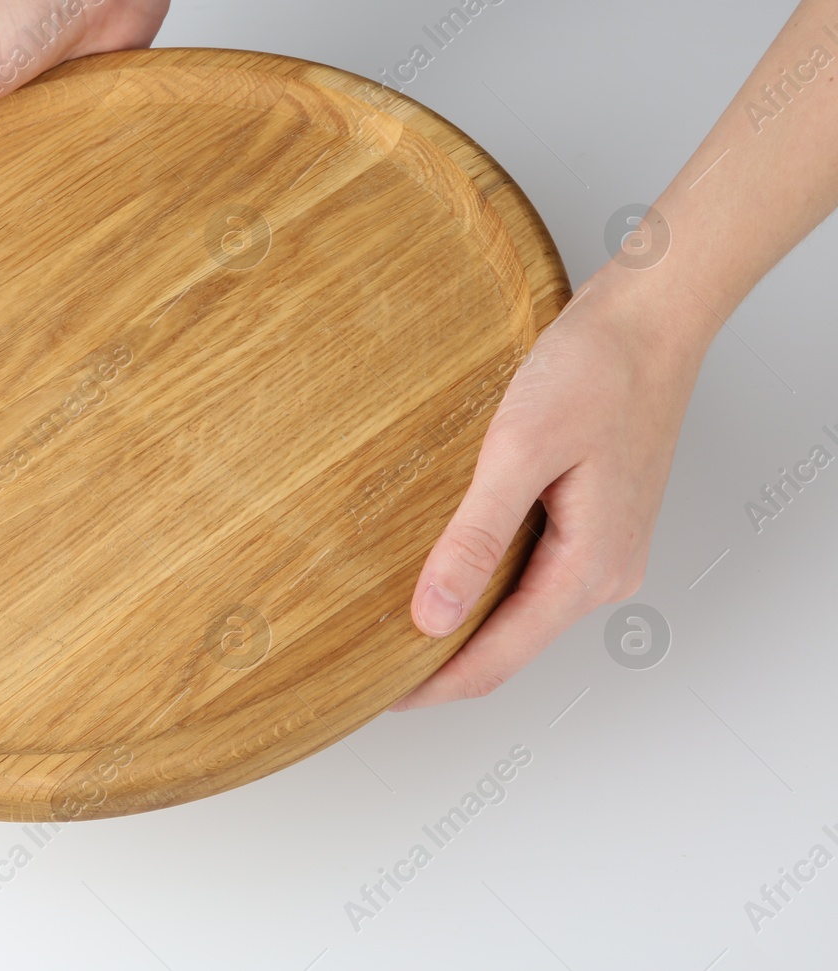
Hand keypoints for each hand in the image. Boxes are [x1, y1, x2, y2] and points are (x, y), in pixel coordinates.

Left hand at [392, 265, 710, 709]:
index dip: (433, 687)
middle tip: (367, 664)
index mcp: (588, 569)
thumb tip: (434, 615)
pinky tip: (439, 568)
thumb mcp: (519, 451)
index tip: (373, 696)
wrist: (649, 320)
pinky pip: (530, 576)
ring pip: (519, 611)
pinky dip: (483, 585)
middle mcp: (603, 573)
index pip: (498, 660)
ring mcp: (602, 549)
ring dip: (461, 624)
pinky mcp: (593, 521)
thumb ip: (476, 537)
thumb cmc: (593, 372)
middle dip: (442, 664)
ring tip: (390, 623)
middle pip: (509, 646)